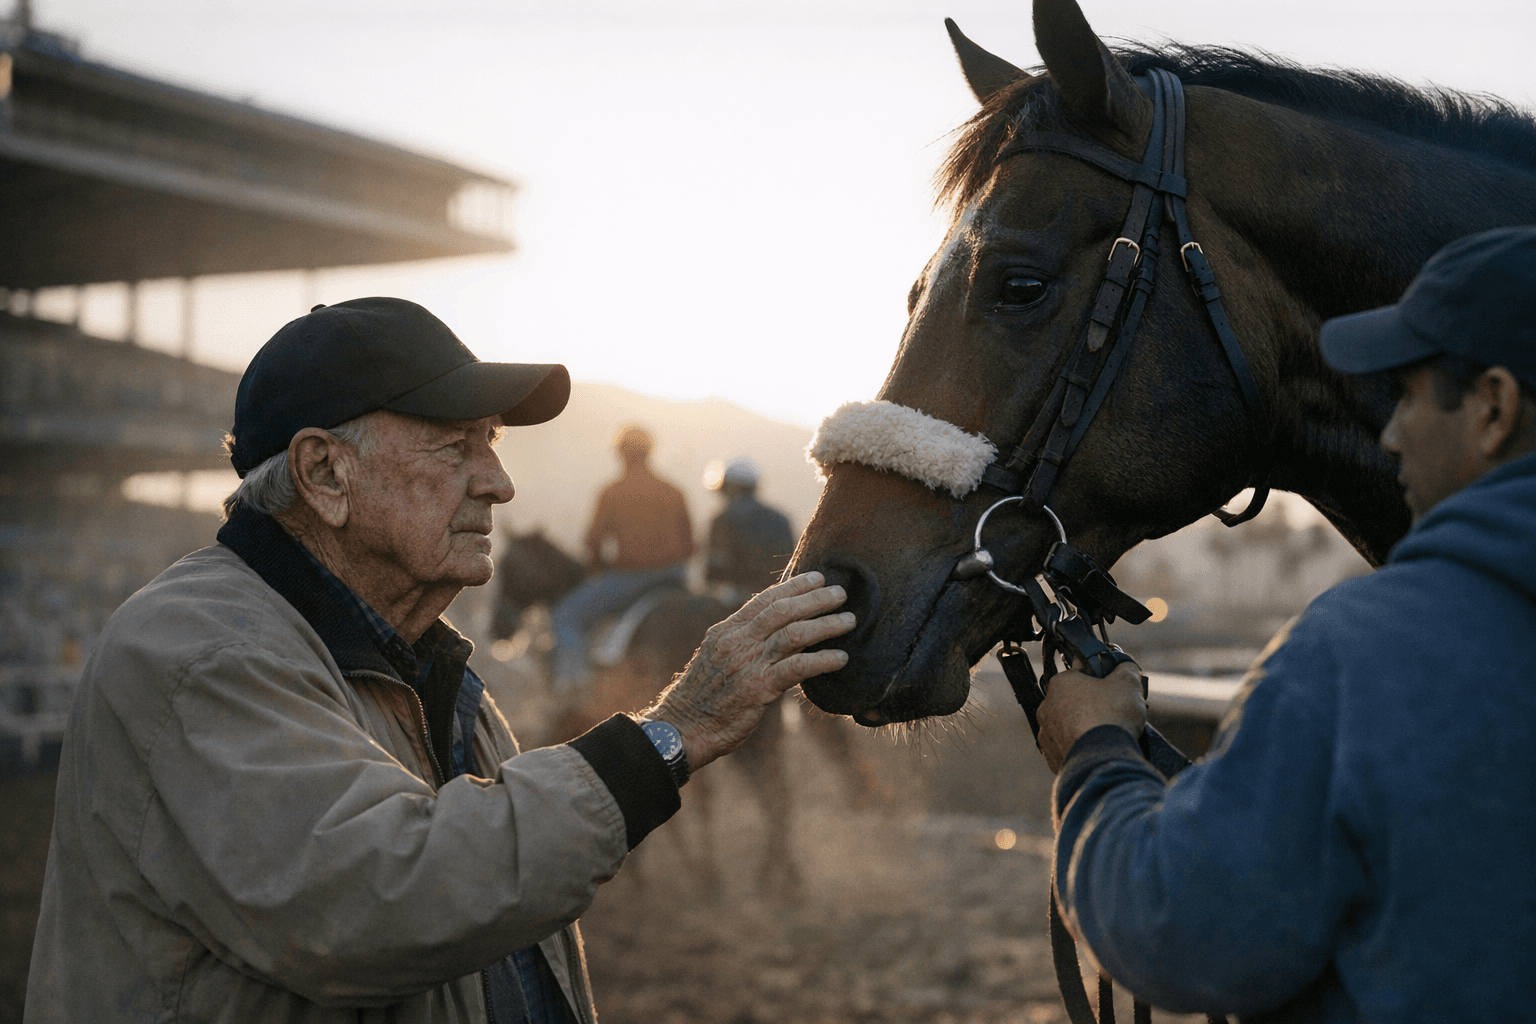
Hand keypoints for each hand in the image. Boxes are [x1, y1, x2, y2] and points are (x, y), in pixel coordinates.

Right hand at [647, 573, 853, 769]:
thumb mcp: (718, 660)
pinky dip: (822, 660)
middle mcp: (737, 642)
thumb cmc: (703, 698)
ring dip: (825, 624)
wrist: (682, 728)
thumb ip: (745, 643)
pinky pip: (797, 667)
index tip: (817, 578)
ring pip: (794, 633)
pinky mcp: (758, 688)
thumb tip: (782, 631)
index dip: (793, 586)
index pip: (764, 599)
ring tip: (849, 621)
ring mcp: (747, 664)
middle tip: (841, 593)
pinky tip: (841, 658)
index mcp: (726, 632)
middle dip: (815, 599)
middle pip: (782, 610)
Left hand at [1036, 661, 1146, 773]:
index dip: (1103, 676)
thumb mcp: (1127, 683)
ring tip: (1107, 734)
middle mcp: (1047, 707)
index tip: (1115, 684)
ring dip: (1086, 727)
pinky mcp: (1052, 757)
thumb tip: (1124, 666)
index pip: (1082, 671)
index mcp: (1060, 683)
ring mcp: (1047, 734)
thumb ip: (1125, 668)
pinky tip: (1098, 749)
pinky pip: (1070, 747)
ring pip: (1070, 725)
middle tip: (1114, 712)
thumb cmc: (1111, 718)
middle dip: (1093, 704)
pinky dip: (1082, 747)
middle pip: (1075, 700)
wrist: (1102, 762)